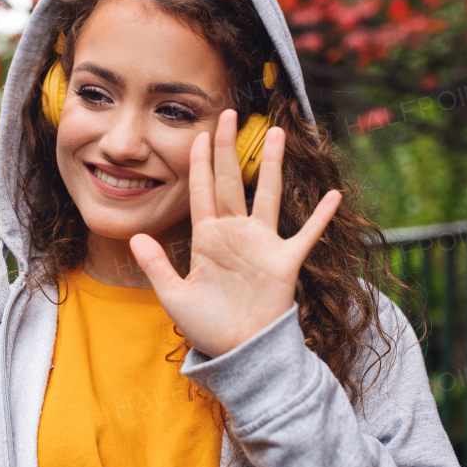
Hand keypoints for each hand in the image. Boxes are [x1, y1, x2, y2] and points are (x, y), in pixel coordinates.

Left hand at [129, 109, 341, 357]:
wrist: (238, 352)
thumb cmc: (207, 326)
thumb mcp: (174, 295)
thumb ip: (156, 265)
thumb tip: (133, 236)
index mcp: (207, 239)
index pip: (201, 192)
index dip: (199, 164)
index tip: (198, 134)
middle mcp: (235, 234)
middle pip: (231, 182)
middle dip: (228, 149)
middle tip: (228, 114)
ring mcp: (262, 245)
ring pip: (266, 195)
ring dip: (272, 165)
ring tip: (277, 134)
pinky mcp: (285, 261)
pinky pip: (306, 234)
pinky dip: (320, 217)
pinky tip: (332, 196)